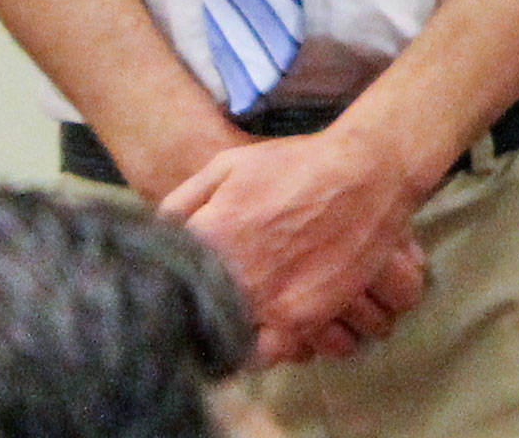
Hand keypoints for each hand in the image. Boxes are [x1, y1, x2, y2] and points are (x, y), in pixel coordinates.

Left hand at [159, 127, 425, 347]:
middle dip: (197, 320)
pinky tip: (270, 331)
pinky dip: (272, 349)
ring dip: (233, 341)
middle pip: (199, 321)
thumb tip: (157, 232)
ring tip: (234, 328)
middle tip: (199, 317)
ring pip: (236, 346)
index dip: (169, 293)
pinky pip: (277, 353)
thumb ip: (184, 200)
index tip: (171, 295)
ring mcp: (271, 303)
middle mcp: (236, 276)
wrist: (362, 174)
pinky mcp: (305, 319)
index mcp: (211, 236)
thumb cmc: (291, 165)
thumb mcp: (227, 165)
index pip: (170, 284)